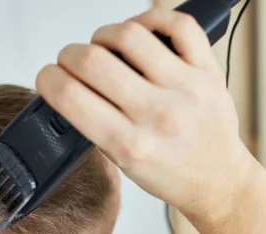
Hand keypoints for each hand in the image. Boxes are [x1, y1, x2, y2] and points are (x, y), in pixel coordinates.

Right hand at [36, 7, 253, 220]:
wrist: (218, 180)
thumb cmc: (171, 174)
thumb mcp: (121, 165)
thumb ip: (94, 125)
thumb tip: (69, 84)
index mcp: (131, 145)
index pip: (70, 96)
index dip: (47, 78)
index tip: (48, 77)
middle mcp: (159, 114)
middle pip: (92, 60)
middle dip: (69, 55)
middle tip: (72, 64)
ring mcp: (186, 88)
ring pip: (129, 34)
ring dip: (104, 35)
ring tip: (104, 49)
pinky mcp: (207, 70)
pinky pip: (179, 24)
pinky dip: (151, 20)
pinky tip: (140, 34)